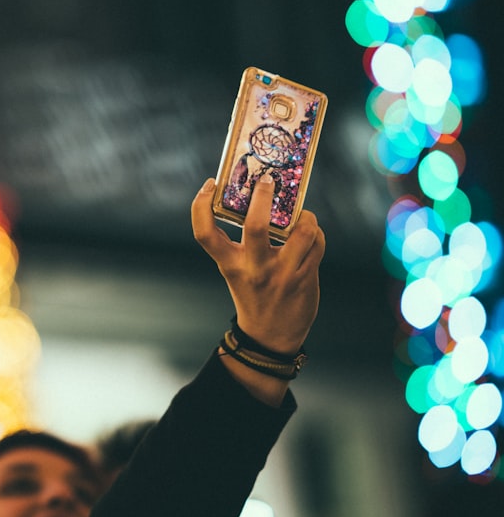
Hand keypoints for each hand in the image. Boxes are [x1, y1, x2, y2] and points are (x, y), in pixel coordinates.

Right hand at [191, 175, 324, 355]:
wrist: (271, 335)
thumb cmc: (252, 293)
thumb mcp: (236, 270)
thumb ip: (240, 244)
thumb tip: (258, 201)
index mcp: (229, 264)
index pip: (204, 233)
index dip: (201, 205)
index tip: (210, 185)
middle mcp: (253, 268)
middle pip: (254, 226)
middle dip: (262, 197)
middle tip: (267, 181)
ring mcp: (281, 274)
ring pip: (301, 232)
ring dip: (304, 216)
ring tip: (300, 214)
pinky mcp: (304, 278)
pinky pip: (316, 243)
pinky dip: (315, 232)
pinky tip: (309, 234)